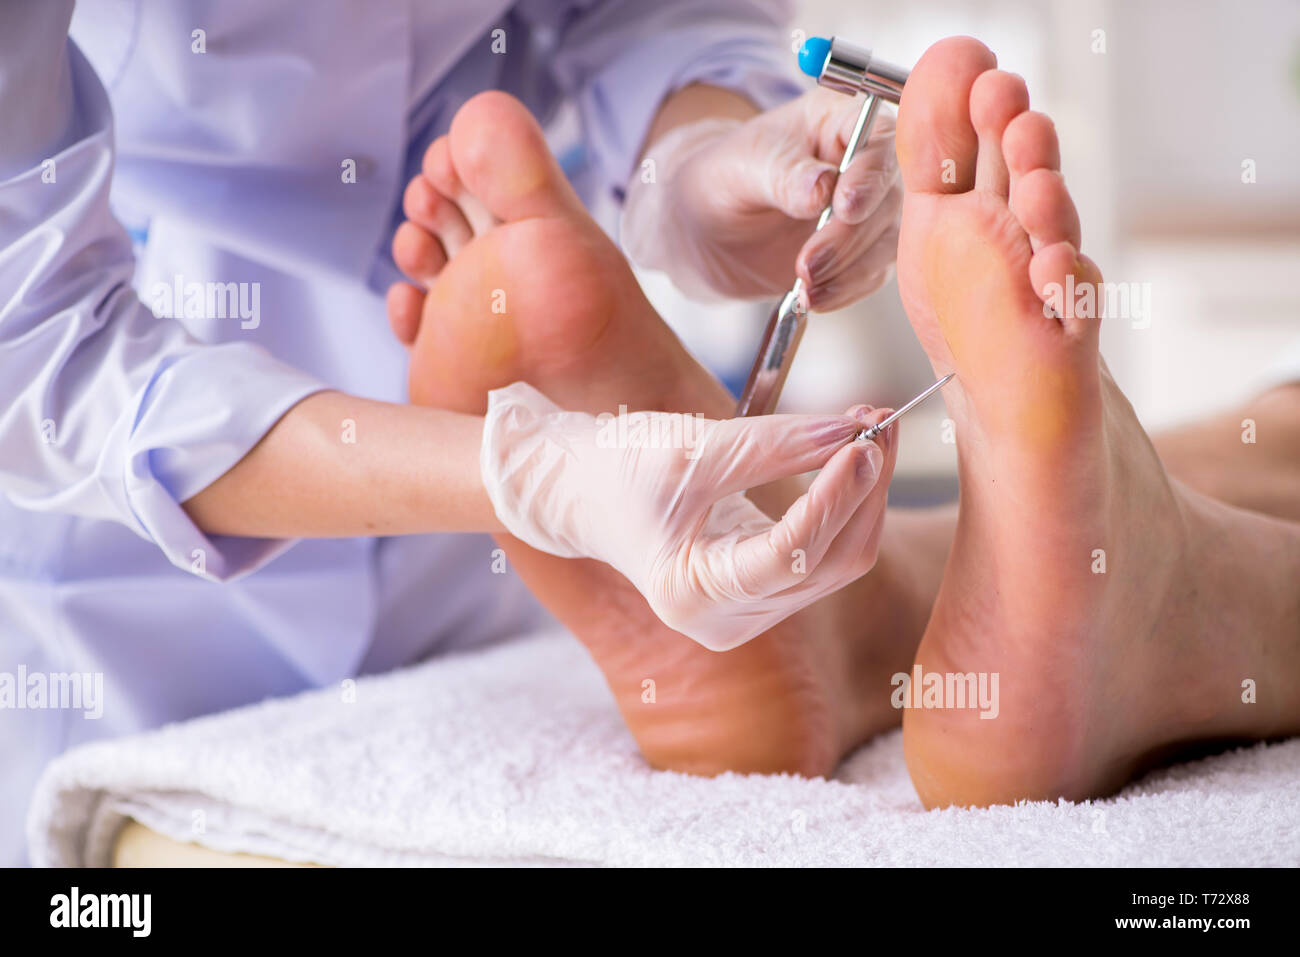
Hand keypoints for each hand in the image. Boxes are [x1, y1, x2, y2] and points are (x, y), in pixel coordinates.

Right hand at [480, 382, 897, 650]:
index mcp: (693, 597)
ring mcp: (746, 613)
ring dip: (861, 496)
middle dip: (861, 492)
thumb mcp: (691, 449)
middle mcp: (726, 622)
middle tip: (881, 422)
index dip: (833, 499)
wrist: (579, 490)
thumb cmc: (617, 469)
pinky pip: (822, 554)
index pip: (788, 556)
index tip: (864, 442)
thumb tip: (851, 430)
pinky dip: (842, 505)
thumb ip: (774, 445)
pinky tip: (851, 458)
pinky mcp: (760, 593)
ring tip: (870, 429)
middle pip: (827, 564)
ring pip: (835, 561)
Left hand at [621, 87, 901, 311]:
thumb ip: (782, 173)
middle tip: (809, 262)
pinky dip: (845, 290)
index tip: (844, 207)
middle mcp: (865, 163)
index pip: (878, 139)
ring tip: (805, 287)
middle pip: (887, 197)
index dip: (869, 175)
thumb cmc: (723, 178)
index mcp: (839, 121)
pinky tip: (813, 298)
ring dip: (849, 270)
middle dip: (849, 236)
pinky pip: (870, 274)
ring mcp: (868, 211)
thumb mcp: (741, 166)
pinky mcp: (861, 252)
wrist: (708, 229)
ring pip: (885, 241)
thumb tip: (824, 188)